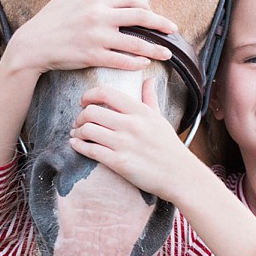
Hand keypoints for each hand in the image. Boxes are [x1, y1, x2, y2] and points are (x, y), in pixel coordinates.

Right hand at [2, 0, 176, 75]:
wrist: (32, 45)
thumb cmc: (50, 19)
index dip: (145, 6)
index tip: (152, 14)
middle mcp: (99, 15)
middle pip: (141, 17)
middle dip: (161, 23)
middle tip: (173, 29)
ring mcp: (97, 37)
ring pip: (135, 43)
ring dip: (155, 48)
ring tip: (167, 53)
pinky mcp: (93, 56)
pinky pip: (121, 60)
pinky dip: (135, 62)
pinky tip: (143, 63)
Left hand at [68, 79, 205, 201]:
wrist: (179, 175)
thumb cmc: (169, 146)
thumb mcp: (160, 118)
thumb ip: (150, 98)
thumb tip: (149, 80)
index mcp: (140, 111)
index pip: (106, 93)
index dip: (89, 95)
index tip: (85, 101)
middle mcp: (131, 125)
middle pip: (91, 111)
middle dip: (80, 116)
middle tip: (79, 121)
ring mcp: (124, 144)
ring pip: (87, 130)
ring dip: (77, 131)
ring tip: (76, 134)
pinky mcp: (119, 163)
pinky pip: (90, 151)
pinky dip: (78, 146)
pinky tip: (76, 144)